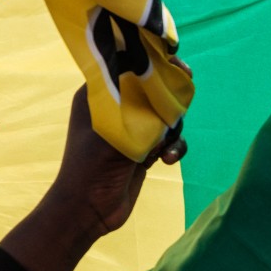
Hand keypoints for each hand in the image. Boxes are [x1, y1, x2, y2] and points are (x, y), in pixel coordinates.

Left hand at [0, 81, 187, 270]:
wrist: (89, 210)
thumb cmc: (90, 166)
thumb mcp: (113, 126)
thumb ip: (135, 98)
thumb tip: (155, 68)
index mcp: (98, 94)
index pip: (128, 64)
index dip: (153, 61)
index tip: (176, 64)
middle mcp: (116, 107)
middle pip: (154, 88)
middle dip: (170, 97)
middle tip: (181, 101)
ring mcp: (131, 129)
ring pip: (167, 115)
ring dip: (173, 129)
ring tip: (164, 146)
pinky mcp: (144, 149)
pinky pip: (170, 139)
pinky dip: (175, 147)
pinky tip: (168, 160)